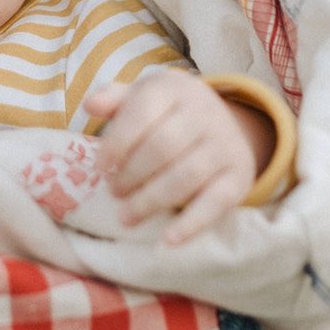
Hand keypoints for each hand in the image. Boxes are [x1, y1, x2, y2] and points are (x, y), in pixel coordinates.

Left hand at [83, 71, 273, 244]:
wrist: (227, 123)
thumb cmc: (170, 113)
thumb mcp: (145, 97)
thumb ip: (115, 100)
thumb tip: (90, 105)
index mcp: (174, 89)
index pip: (142, 113)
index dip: (117, 143)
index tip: (99, 167)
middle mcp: (204, 113)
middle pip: (162, 147)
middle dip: (132, 174)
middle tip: (114, 191)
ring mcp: (225, 145)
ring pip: (185, 177)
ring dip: (151, 201)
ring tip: (127, 216)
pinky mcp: (239, 177)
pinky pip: (216, 203)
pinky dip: (192, 223)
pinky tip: (168, 239)